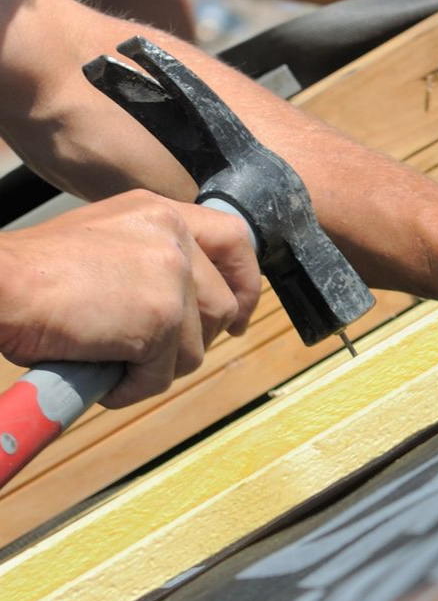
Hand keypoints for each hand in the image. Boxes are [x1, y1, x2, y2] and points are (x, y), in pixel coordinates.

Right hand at [0, 191, 261, 408]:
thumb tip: (183, 310)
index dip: (243, 282)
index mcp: (159, 212)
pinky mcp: (163, 318)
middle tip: (153, 356)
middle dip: (194, 341)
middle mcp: (174, 236)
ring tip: (109, 361)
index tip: (239, 316)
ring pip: (196, 348)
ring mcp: (172, 276)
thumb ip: (148, 261)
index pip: (233, 239)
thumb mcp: (103, 244)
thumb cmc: (31, 276)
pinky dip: (130, 387)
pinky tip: (99, 375)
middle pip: (221, 306)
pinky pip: (161, 376)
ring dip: (155, 367)